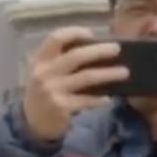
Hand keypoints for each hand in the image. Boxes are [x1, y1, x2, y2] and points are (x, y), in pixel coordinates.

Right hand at [21, 27, 128, 144]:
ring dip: (108, 74)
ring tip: (124, 72)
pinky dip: (100, 99)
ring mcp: (52, 90)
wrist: (32, 123)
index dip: (74, 32)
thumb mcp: (46, 73)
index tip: (92, 34)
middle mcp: (45, 73)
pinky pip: (86, 100)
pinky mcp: (61, 107)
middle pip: (76, 56)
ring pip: (86, 77)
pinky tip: (109, 98)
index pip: (55, 38)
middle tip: (117, 49)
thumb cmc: (45, 92)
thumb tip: (97, 50)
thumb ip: (62, 61)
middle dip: (99, 51)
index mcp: (41, 60)